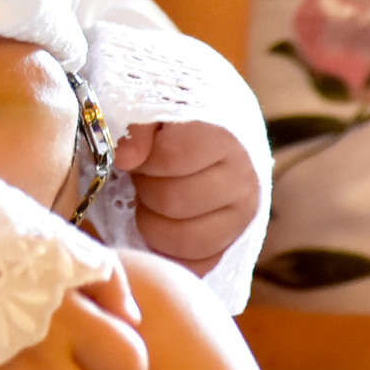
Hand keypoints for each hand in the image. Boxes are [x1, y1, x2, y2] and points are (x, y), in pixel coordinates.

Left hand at [112, 120, 258, 274]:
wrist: (206, 129)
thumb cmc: (169, 117)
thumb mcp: (150, 103)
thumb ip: (138, 124)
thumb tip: (126, 157)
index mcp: (223, 136)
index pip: (173, 156)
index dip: (143, 157)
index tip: (135, 152)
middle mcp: (243, 179)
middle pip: (172, 201)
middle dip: (144, 189)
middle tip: (142, 177)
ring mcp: (242, 216)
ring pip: (184, 240)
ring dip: (152, 221)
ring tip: (151, 199)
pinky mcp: (233, 245)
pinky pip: (197, 266)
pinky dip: (169, 253)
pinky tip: (159, 227)